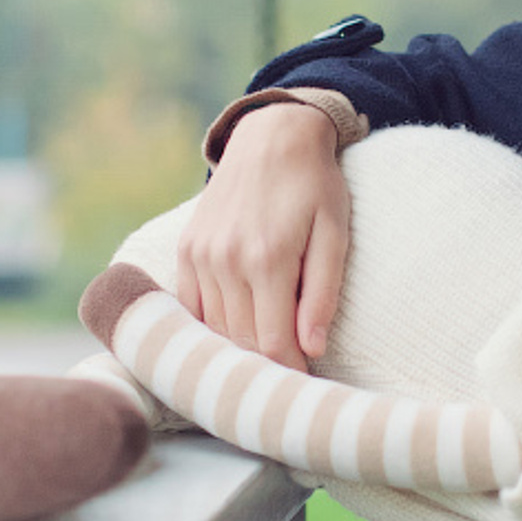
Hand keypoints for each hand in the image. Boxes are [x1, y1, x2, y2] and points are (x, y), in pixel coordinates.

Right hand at [175, 102, 350, 370]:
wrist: (272, 135)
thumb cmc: (314, 185)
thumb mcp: (335, 232)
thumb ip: (323, 292)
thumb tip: (313, 348)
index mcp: (267, 259)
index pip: (273, 343)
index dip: (289, 372)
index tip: (305, 385)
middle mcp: (226, 261)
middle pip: (241, 341)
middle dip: (266, 367)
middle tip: (287, 382)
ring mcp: (200, 256)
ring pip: (214, 329)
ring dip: (237, 350)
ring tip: (263, 363)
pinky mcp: (186, 249)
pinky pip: (190, 307)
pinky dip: (208, 328)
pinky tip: (229, 338)